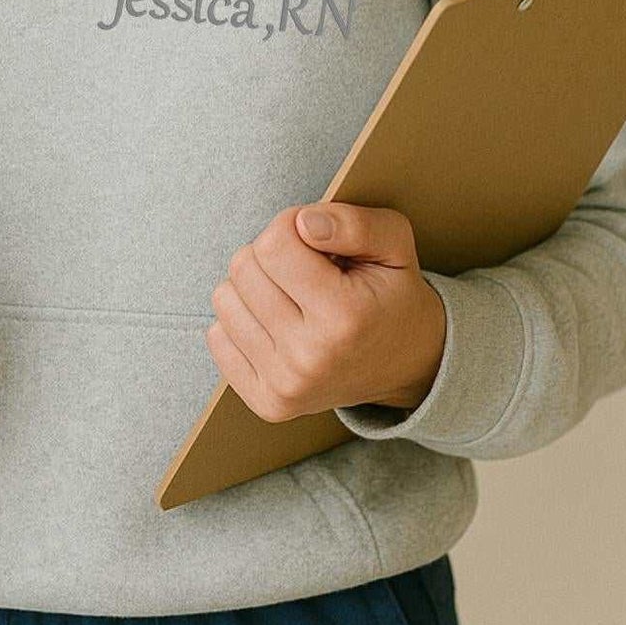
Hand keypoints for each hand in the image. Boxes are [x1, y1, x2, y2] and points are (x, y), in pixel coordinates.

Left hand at [206, 202, 445, 423]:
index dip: (291, 227)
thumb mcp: (394, 245)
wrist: (408, 366)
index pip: (273, 244)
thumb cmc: (393, 294)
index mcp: (345, 316)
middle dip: (270, 255)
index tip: (315, 242)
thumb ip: (354, 223)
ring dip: (254, 287)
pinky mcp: (267, 402)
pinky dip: (243, 321)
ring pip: (225, 299)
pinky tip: (278, 325)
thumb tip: (303, 222)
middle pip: (243, 268)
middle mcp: (311, 357)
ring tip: (292, 297)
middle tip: (304, 270)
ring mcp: (285, 386)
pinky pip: (217, 336)